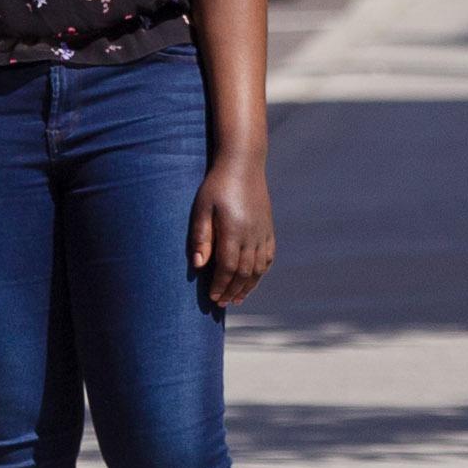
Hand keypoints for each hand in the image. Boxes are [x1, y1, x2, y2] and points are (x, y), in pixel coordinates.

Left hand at [191, 149, 276, 309]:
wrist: (243, 164)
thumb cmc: (217, 185)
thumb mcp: (202, 207)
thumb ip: (201, 236)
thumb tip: (199, 265)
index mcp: (234, 230)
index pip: (228, 267)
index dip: (221, 285)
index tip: (212, 297)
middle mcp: (252, 234)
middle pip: (244, 271)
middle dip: (232, 290)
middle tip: (221, 303)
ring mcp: (263, 231)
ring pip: (258, 267)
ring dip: (248, 286)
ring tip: (237, 298)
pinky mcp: (268, 228)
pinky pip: (268, 256)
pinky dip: (261, 272)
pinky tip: (252, 279)